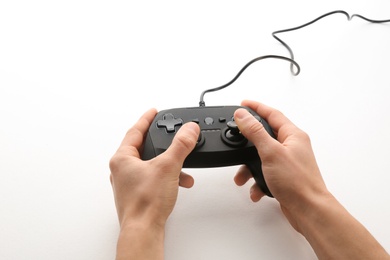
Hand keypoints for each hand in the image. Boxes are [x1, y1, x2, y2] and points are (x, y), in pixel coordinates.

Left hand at [109, 108, 199, 258]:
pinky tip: (180, 181)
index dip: (146, 119)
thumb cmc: (145, 203)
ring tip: (182, 165)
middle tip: (167, 132)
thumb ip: (180, 145)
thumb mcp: (168, 167)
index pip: (134, 131)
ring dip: (168, 163)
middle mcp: (121, 170)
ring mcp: (128, 183)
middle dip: (161, 142)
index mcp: (122, 158)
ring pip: (150, 164)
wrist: (143, 230)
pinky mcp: (137, 194)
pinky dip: (167, 177)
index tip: (153, 111)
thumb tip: (189, 129)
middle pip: (142, 147)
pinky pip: (153, 178)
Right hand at [233, 100, 388, 258]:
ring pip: (262, 157)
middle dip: (247, 143)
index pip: (272, 114)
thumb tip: (242, 115)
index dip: (256, 107)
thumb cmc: (298, 182)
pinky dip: (257, 181)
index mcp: (293, 135)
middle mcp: (292, 146)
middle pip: (264, 136)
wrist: (309, 210)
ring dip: (249, 167)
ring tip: (242, 176)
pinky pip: (264, 173)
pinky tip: (256, 189)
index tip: (243, 103)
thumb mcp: (271, 152)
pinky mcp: (284, 177)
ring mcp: (288, 162)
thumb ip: (255, 132)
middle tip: (236, 138)